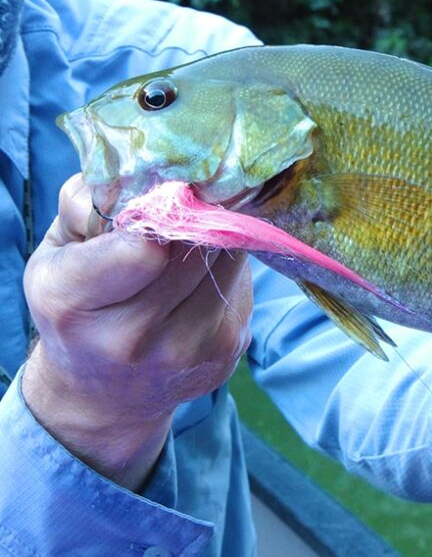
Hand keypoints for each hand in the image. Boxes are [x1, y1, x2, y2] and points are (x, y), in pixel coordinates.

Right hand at [21, 174, 252, 489]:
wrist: (103, 395)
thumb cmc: (77, 305)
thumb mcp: (58, 252)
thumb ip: (90, 203)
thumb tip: (150, 167)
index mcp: (74, 301)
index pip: (144, 246)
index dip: (166, 211)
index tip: (174, 188)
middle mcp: (131, 337)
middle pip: (195, 248)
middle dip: (201, 211)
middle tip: (202, 187)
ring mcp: (186, 350)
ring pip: (227, 261)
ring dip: (221, 232)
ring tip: (205, 220)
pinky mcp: (226, 352)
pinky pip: (242, 285)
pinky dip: (231, 263)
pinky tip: (211, 261)